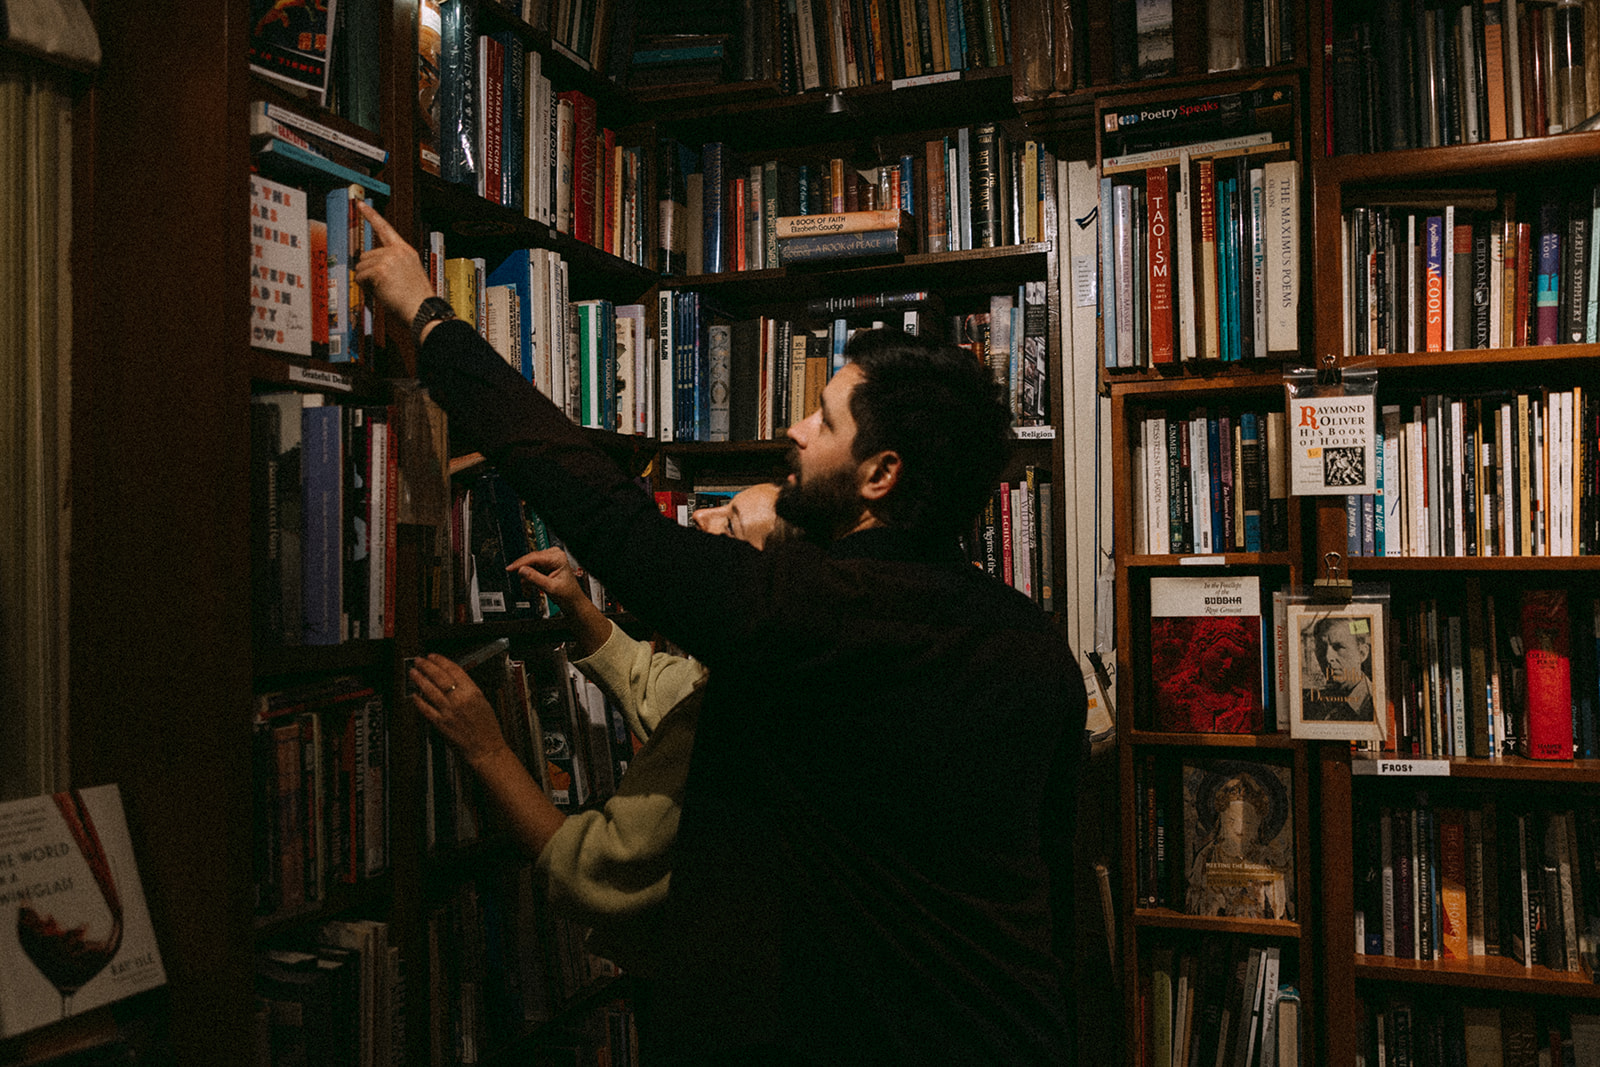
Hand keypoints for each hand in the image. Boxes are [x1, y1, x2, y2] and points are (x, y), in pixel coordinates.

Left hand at [353, 200, 440, 329]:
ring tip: (384, 291)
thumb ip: (391, 265)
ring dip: (366, 280)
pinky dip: (365, 286)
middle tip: (382, 286)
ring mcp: (388, 259)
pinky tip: (380, 292)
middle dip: (368, 271)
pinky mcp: (380, 269)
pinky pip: (361, 276)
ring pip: (361, 267)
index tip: (360, 205)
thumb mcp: (408, 275)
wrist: (423, 310)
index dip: (371, 215)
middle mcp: (397, 251)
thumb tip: (368, 267)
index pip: (385, 228)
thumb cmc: (417, 300)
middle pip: (366, 255)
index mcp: (405, 251)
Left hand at [409, 653, 508, 768]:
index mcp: (473, 692)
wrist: (486, 748)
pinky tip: (414, 695)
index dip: (441, 661)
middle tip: (419, 661)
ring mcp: (449, 712)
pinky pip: (426, 710)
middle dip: (427, 666)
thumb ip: (468, 689)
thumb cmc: (487, 727)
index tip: (433, 656)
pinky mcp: (441, 724)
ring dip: (420, 680)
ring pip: (430, 691)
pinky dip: (419, 701)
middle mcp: (460, 700)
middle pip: (440, 677)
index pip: (454, 670)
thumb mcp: (483, 701)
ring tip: (413, 673)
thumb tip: (453, 678)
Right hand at [508, 546, 587, 614]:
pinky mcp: (546, 565)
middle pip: (531, 560)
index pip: (534, 557)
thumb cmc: (568, 594)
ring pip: (529, 565)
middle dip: (524, 574)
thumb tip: (521, 570)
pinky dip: (529, 578)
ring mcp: (550, 559)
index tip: (510, 568)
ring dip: (527, 578)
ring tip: (528, 589)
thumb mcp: (550, 588)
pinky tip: (530, 586)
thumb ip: (535, 578)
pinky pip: (532, 569)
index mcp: (558, 558)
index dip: (520, 563)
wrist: (573, 601)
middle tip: (523, 585)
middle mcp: (554, 555)